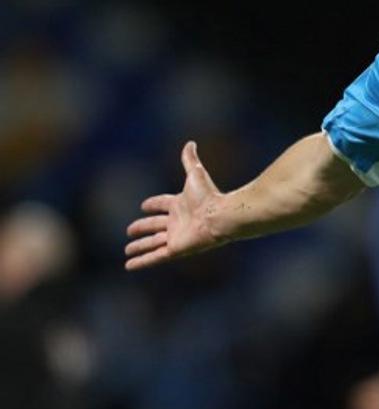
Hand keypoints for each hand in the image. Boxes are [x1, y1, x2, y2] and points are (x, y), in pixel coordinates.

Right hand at [125, 141, 225, 269]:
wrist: (220, 216)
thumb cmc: (209, 196)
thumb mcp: (195, 174)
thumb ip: (190, 160)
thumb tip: (190, 142)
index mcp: (180, 204)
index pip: (162, 204)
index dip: (153, 204)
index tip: (144, 206)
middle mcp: (178, 221)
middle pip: (155, 225)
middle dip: (142, 227)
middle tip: (129, 231)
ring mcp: (176, 236)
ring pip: (152, 242)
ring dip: (139, 246)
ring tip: (127, 250)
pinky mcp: (175, 250)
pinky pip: (154, 257)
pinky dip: (141, 261)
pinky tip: (128, 266)